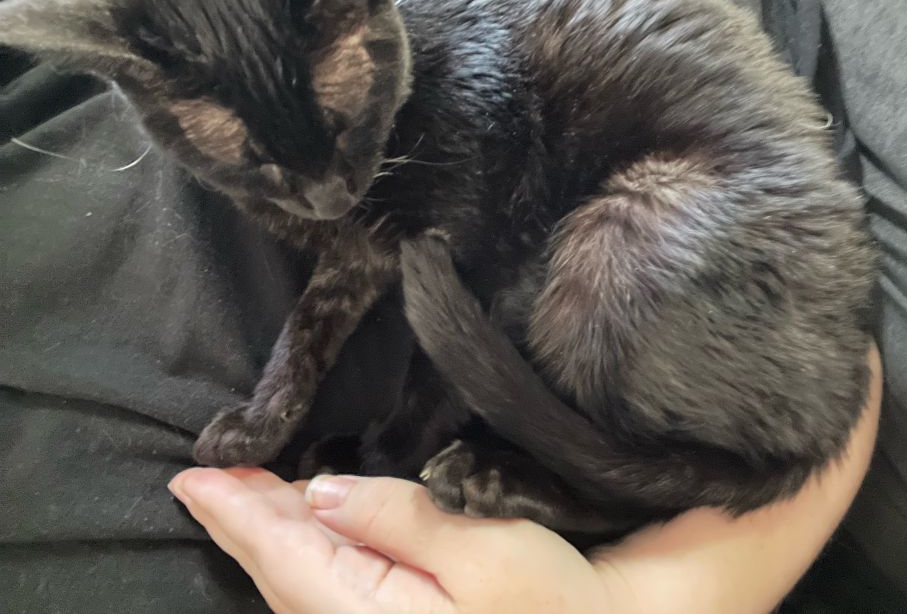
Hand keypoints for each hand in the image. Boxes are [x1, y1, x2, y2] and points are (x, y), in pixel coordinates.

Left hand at [168, 467, 613, 613]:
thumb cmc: (549, 599)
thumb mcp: (482, 549)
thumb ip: (396, 519)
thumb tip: (319, 492)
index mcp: (367, 613)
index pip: (282, 555)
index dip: (233, 513)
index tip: (192, 475)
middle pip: (282, 569)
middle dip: (243, 518)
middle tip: (210, 471)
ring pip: (299, 578)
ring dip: (270, 531)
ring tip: (242, 490)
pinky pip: (325, 585)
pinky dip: (302, 548)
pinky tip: (303, 525)